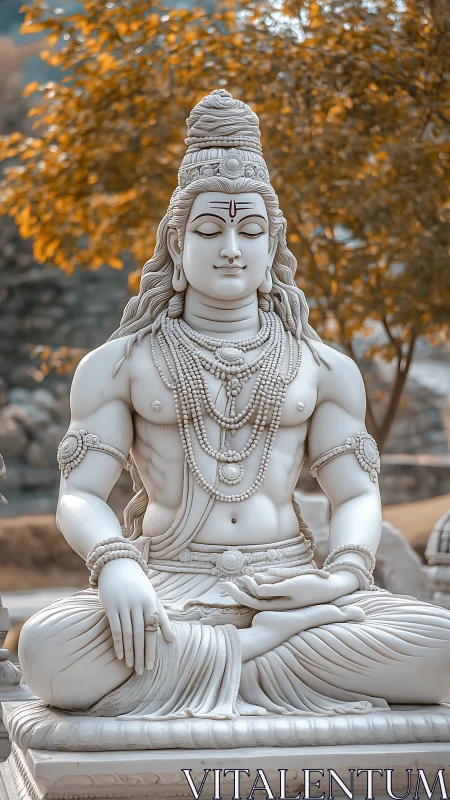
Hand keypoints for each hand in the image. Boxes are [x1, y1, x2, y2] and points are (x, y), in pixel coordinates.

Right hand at [97, 558, 173, 673]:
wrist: (118, 564)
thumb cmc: (138, 585)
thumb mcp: (153, 598)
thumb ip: (162, 618)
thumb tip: (172, 640)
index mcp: (151, 603)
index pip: (153, 631)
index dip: (152, 651)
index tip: (151, 668)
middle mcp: (138, 604)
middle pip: (140, 635)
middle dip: (141, 655)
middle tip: (141, 672)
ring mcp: (124, 604)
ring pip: (128, 633)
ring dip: (129, 652)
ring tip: (130, 667)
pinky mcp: (110, 605)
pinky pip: (115, 628)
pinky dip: (118, 643)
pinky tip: (119, 655)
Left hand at [223, 568, 358, 610]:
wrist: (328, 588)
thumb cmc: (311, 587)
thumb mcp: (293, 586)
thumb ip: (275, 588)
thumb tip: (257, 589)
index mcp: (277, 605)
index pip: (252, 601)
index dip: (238, 594)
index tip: (226, 584)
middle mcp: (277, 604)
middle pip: (252, 598)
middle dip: (238, 591)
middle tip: (223, 583)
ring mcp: (280, 600)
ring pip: (259, 594)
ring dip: (247, 587)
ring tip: (235, 580)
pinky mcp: (284, 594)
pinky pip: (267, 590)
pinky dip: (258, 583)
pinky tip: (252, 577)